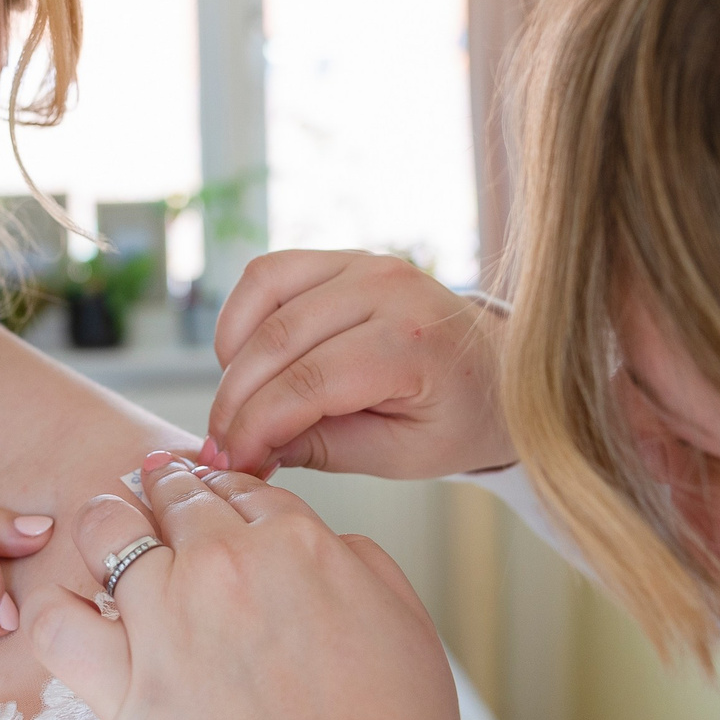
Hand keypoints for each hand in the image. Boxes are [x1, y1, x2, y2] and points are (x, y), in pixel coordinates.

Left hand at [25, 453, 462, 719]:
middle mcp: (224, 569)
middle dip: (167, 496)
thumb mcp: (405, 619)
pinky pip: (58, 627)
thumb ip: (355, 558)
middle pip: (174, 499)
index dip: (226, 496)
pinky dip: (53, 609)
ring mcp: (167, 626)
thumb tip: (316, 540)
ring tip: (109, 540)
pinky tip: (69, 610)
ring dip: (108, 528)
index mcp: (298, 544)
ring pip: (106, 533)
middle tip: (159, 506)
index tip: (214, 507)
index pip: (242, 490)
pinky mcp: (126, 692)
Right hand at [203, 249, 514, 478]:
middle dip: (235, 401)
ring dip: (234, 356)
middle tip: (221, 448)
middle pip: (277, 341)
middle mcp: (389, 287)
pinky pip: (269, 274)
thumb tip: (245, 451)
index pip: (309, 384)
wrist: (498, 369)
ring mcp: (364, 262)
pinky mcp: (344, 257)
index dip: (256, 427)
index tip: (231, 463)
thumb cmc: (458, 418)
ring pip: (263, 294)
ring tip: (239, 406)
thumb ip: (322, 448)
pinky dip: (243, 317)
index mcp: (415, 343)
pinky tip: (247, 362)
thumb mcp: (402, 456)